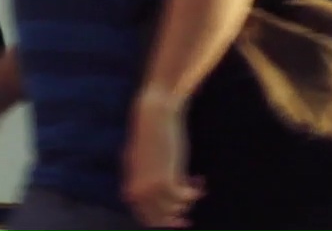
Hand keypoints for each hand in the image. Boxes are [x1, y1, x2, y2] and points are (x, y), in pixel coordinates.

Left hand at [122, 95, 203, 227]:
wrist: (154, 112)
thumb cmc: (151, 128)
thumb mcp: (145, 155)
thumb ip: (144, 172)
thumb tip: (153, 187)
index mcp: (131, 183)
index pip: (142, 214)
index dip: (160, 220)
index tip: (177, 220)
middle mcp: (137, 189)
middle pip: (156, 218)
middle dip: (174, 219)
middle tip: (188, 221)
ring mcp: (149, 186)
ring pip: (172, 208)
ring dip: (187, 201)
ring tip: (197, 189)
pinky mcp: (163, 180)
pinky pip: (182, 197)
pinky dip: (193, 192)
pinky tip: (200, 181)